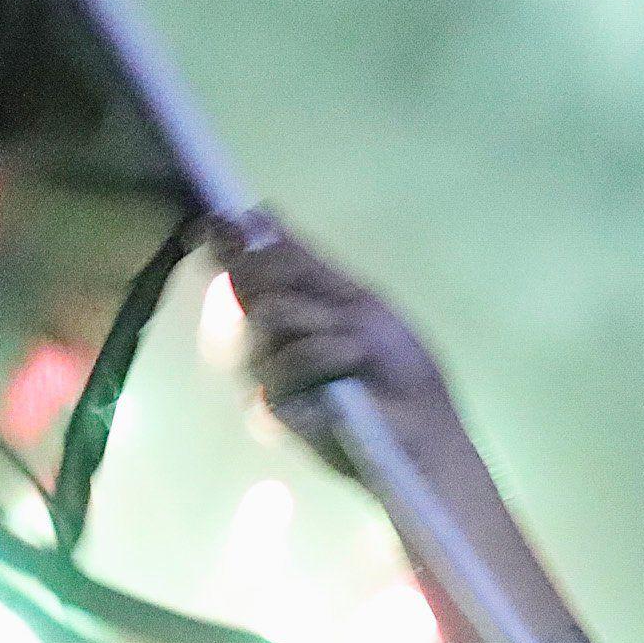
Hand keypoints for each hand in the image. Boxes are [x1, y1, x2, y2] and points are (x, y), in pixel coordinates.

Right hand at [211, 212, 455, 475]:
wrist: (421, 431)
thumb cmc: (398, 366)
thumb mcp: (359, 303)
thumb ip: (305, 264)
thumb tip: (258, 212)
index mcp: (288, 304)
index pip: (243, 265)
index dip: (229, 242)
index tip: (222, 223)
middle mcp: (267, 335)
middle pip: (246, 286)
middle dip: (283, 280)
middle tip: (324, 300)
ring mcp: (264, 374)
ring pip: (264, 319)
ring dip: (320, 330)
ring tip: (356, 351)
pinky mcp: (270, 413)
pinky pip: (276, 372)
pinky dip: (322, 365)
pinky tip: (340, 385)